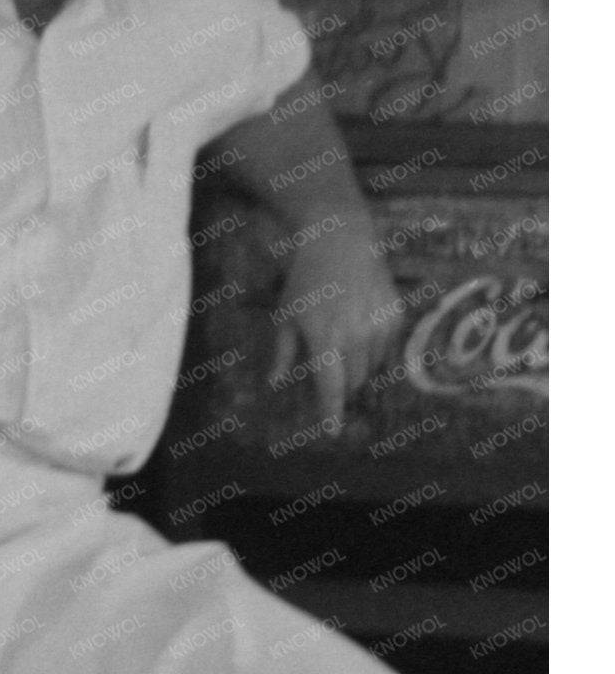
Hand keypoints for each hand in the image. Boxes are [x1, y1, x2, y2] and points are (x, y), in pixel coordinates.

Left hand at [272, 220, 405, 429]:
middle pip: (354, 381)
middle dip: (341, 385)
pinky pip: (388, 349)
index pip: (331, 387)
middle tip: (328, 372)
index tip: (332, 431)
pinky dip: (374, 351)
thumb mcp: (286, 316)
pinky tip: (360, 329)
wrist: (340, 242)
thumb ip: (284, 353)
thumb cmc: (305, 281)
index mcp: (325, 338)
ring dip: (358, 367)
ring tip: (342, 341)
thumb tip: (276, 384)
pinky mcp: (397, 317)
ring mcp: (381, 327)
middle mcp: (357, 336)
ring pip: (373, 367)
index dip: (331, 412)